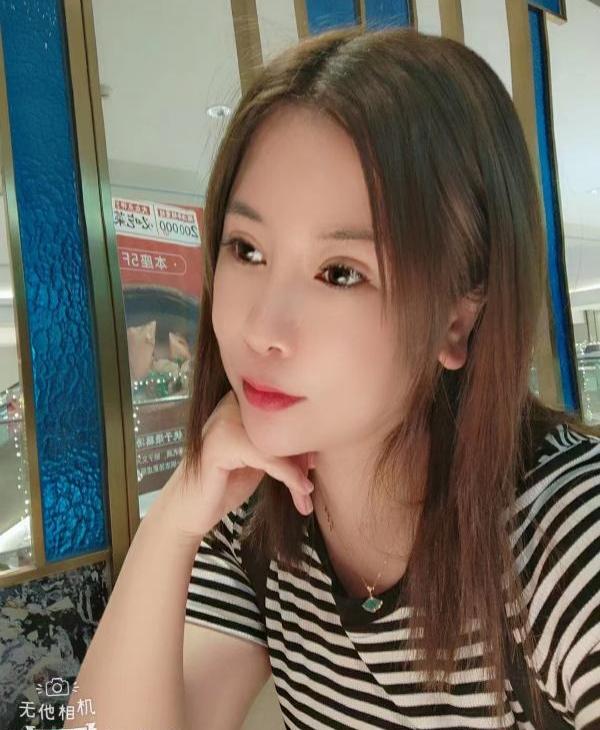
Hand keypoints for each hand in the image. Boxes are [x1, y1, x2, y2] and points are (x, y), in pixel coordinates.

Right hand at [157, 389, 315, 541]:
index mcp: (241, 402)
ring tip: (305, 494)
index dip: (302, 439)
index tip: (314, 465)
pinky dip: (288, 475)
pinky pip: (266, 456)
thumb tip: (316, 444)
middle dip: (301, 456)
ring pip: (276, 441)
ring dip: (296, 471)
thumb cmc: (225, 484)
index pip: (282, 412)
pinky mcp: (220, 444)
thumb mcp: (258, 459)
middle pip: (281, 424)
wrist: (189, 511)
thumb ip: (280, 446)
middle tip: (310, 485)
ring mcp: (223, 421)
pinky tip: (300, 491)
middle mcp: (231, 404)